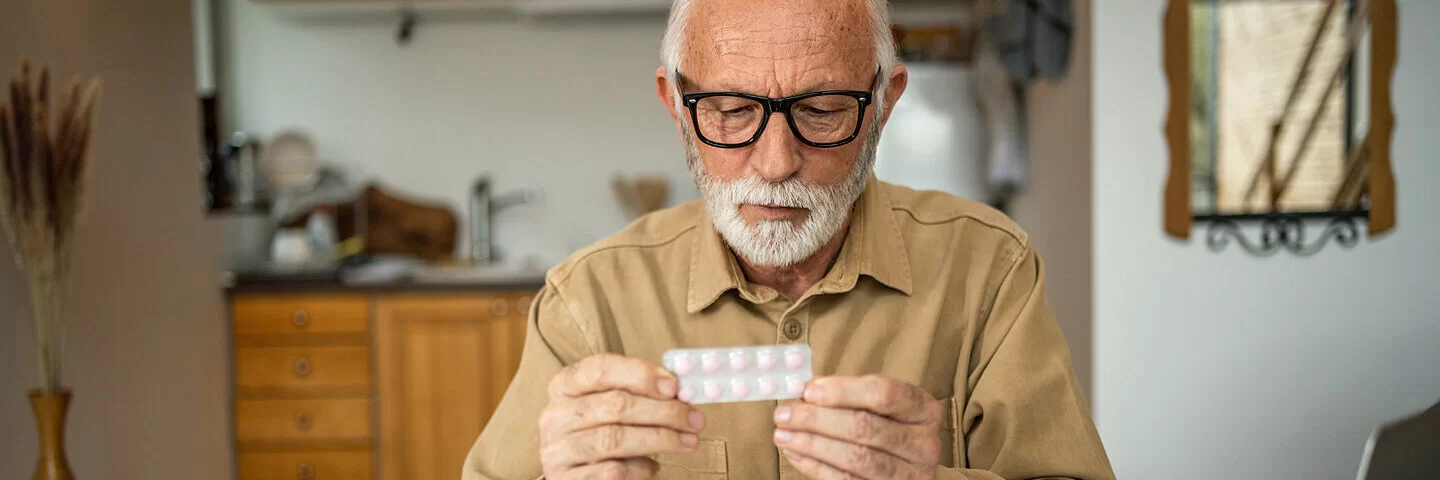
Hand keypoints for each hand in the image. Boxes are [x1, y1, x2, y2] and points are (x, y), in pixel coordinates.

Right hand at [539, 354, 706, 478]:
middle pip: (615, 405)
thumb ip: (638, 393)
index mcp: (564, 386)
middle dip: (663, 411)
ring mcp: (557, 450)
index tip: (674, 386)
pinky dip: (641, 468)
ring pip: (615, 439)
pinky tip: (654, 466)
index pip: (599, 369)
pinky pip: (612, 471)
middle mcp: (555, 416)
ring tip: (688, 441)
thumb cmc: (598, 431)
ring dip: (661, 439)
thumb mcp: (609, 405)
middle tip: (694, 419)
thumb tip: (680, 390)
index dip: (640, 374)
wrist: (574, 473)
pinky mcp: (566, 479)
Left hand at [772, 375, 942, 479]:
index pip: (885, 393)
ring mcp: (909, 475)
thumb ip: (847, 396)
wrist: (900, 467)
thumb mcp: (879, 407)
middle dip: (817, 419)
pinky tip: (795, 453)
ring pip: (855, 458)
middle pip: (865, 427)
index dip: (843, 391)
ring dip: (812, 444)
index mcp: (924, 411)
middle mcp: (923, 444)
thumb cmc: (885, 427)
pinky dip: (816, 466)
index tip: (808, 391)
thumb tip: (806, 391)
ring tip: (782, 434)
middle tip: (784, 414)